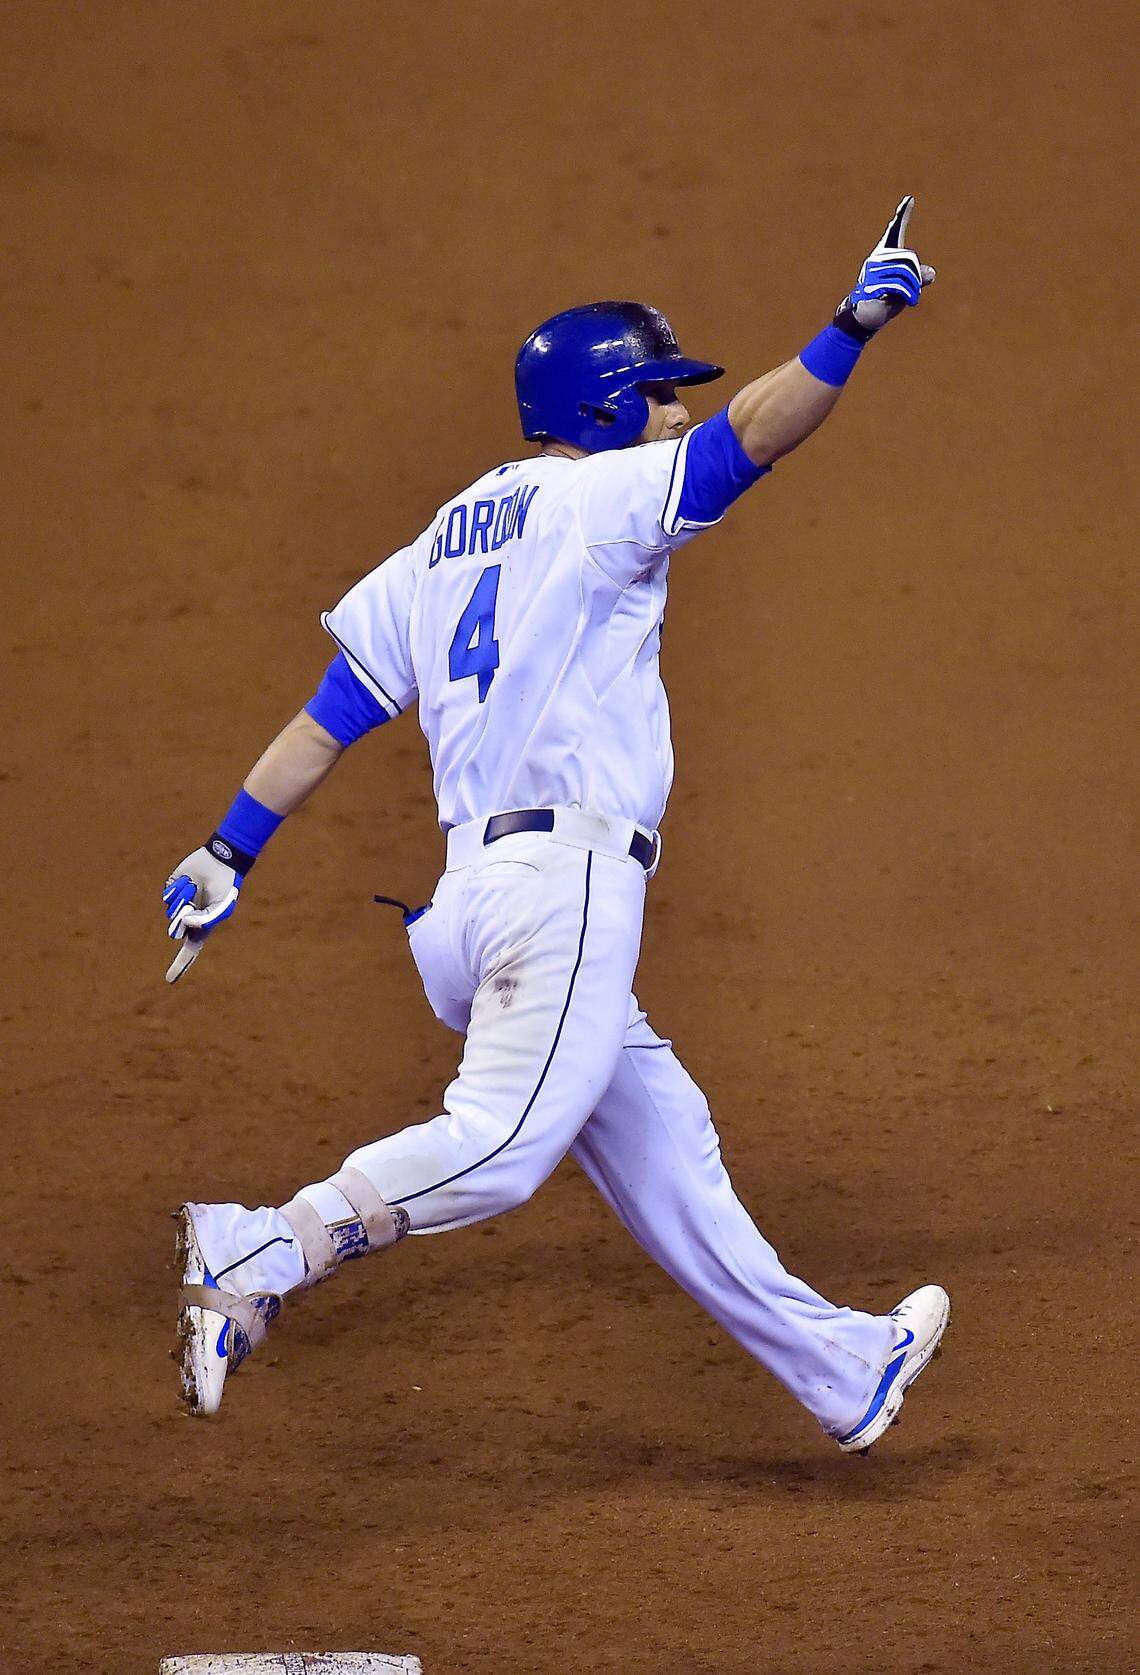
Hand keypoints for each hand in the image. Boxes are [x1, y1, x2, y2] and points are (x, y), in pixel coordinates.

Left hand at [162, 846, 241, 983]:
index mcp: (202, 926)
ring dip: (183, 900)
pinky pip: (167, 896)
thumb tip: (184, 922)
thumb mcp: (223, 906)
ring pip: (170, 911)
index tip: (169, 980)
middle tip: (191, 907)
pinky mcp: (172, 890)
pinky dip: (178, 889)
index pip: (190, 950)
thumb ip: (207, 919)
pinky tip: (189, 881)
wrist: (220, 862)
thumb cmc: (225, 886)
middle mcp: (187, 917)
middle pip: (176, 930)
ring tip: (196, 888)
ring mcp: (179, 904)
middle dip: (182, 920)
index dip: (180, 965)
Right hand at [835, 195, 935, 342]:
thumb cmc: (883, 302)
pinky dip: (910, 295)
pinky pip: (900, 285)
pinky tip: (908, 302)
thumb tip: (931, 274)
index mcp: (883, 256)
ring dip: (913, 289)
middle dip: (915, 277)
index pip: (895, 232)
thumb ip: (918, 278)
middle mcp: (876, 259)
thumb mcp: (905, 288)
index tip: (909, 199)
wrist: (864, 318)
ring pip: (906, 273)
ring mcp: (872, 272)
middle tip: (912, 290)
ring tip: (907, 298)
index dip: (903, 216)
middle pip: (908, 259)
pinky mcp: (872, 284)